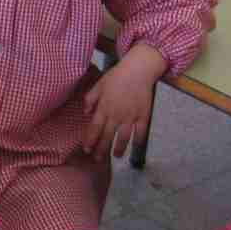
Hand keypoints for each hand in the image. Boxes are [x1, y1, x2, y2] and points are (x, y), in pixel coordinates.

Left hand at [82, 43, 165, 157]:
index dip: (90, 140)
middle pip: (107, 136)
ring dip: (119, 148)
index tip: (86, 149)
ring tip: (115, 156)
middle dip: (101, 149)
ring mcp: (131, 116)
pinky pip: (141, 132)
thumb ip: (90, 99)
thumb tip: (86, 112)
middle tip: (97, 159)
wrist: (138, 70)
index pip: (94, 128)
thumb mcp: (98, 85)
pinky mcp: (144, 115)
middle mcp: (116, 115)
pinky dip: (138, 141)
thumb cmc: (116, 76)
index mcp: (104, 108)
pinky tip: (134, 146)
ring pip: (124, 137)